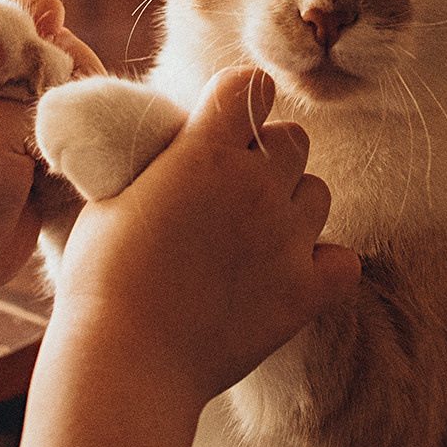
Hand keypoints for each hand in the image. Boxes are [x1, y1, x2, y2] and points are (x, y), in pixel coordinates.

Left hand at [0, 0, 104, 295]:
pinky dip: (85, 128)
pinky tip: (71, 154)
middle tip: (52, 108)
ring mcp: (16, 107)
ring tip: (59, 142)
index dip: (37, 12)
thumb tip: (71, 52)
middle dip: (67, 66)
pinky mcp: (39, 140)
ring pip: (75, 78)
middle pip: (54, 38)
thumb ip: (37, 82)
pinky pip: (80, 116)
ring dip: (80, 102)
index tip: (49, 37)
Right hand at [45, 65, 358, 409]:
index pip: (250, 86)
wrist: (126, 360)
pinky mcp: (305, 292)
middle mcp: (256, 186)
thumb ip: (157, 163)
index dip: (236, 103)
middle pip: (292, 139)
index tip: (219, 127)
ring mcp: (286, 239)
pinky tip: (289, 274)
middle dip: (265, 156)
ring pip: (318, 193)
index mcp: (204, 152)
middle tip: (229, 191)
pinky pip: (344, 260)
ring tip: (251, 237)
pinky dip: (323, 264)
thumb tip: (175, 146)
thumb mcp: (111, 197)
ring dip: (291, 205)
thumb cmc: (102, 280)